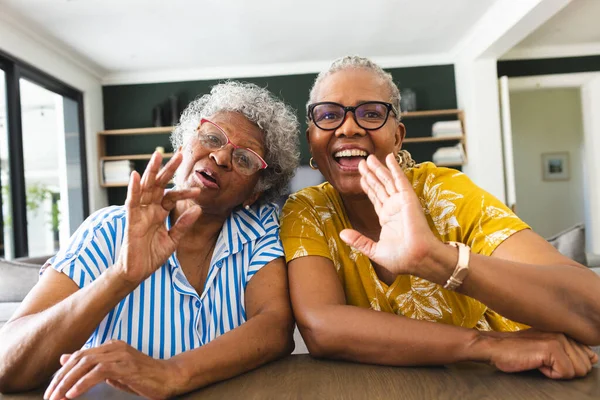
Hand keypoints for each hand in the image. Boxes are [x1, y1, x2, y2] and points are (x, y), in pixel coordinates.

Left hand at [43, 340, 183, 399]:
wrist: (169, 377)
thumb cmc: (144, 376)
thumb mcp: (114, 371)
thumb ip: (92, 366)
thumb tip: (66, 359)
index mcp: (111, 346)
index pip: (79, 356)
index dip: (63, 372)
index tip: (52, 389)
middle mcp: (114, 347)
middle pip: (79, 359)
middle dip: (60, 378)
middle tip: (49, 395)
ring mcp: (120, 354)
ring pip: (85, 364)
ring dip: (67, 382)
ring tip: (57, 397)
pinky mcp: (126, 365)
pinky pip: (98, 372)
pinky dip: (82, 383)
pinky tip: (72, 393)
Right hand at [118, 151, 200, 284]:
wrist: (137, 272)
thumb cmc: (152, 255)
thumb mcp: (173, 240)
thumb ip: (183, 225)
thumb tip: (198, 210)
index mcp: (160, 212)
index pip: (173, 196)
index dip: (185, 192)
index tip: (198, 190)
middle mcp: (150, 209)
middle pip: (159, 184)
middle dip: (168, 169)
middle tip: (180, 154)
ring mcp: (140, 212)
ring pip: (146, 187)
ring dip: (151, 171)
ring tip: (157, 155)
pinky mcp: (131, 220)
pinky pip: (132, 202)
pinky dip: (133, 188)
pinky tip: (136, 175)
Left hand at [339, 153, 437, 274]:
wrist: (417, 258)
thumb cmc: (401, 258)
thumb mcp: (374, 250)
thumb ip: (358, 240)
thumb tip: (342, 234)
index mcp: (387, 218)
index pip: (375, 198)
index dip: (368, 187)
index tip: (361, 178)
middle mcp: (394, 208)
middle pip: (380, 186)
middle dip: (370, 175)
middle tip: (361, 163)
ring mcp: (401, 202)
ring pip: (387, 181)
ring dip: (378, 169)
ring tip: (368, 158)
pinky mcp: (408, 198)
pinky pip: (400, 180)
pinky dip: (394, 168)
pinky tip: (389, 158)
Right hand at [483, 330, 597, 378]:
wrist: (494, 347)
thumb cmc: (518, 350)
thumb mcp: (547, 348)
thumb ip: (571, 350)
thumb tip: (594, 357)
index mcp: (565, 331)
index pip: (589, 355)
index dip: (572, 365)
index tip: (552, 360)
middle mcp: (564, 332)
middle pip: (585, 366)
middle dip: (566, 371)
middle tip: (544, 362)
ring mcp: (559, 339)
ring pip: (578, 371)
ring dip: (558, 373)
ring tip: (540, 362)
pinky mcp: (551, 348)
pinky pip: (565, 373)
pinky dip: (550, 374)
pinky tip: (537, 364)